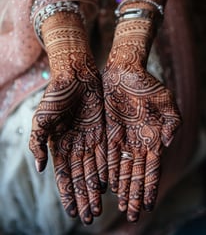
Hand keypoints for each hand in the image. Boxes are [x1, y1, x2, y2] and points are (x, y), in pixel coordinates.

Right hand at [29, 12, 106, 224]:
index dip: (67, 194)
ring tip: (99, 207)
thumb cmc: (56, 96)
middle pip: (80, 177)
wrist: (76, 76)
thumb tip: (40, 168)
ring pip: (93, 170)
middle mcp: (75, 146)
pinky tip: (107, 185)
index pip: (63, 176)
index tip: (72, 212)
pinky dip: (106, 171)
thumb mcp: (41, 119)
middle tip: (89, 217)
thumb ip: (38, 143)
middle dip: (84, 197)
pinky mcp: (103, 133)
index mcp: (59, 145)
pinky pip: (105, 155)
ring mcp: (89, 140)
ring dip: (94, 189)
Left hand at [103, 19, 181, 221]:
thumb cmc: (148, 86)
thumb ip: (172, 123)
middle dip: (134, 195)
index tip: (148, 206)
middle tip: (131, 214)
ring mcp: (123, 140)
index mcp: (153, 139)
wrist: (125, 74)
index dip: (150, 189)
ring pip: (122, 169)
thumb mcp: (166, 102)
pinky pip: (108, 156)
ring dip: (122, 188)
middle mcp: (137, 144)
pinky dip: (109, 171)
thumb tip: (167, 143)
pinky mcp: (109, 134)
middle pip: (136, 175)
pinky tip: (108, 185)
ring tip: (120, 205)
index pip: (152, 170)